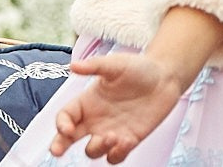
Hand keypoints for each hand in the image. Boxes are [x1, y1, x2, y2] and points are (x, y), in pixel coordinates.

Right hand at [49, 52, 185, 161]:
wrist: (165, 77)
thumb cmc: (138, 68)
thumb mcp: (115, 64)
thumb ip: (94, 66)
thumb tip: (72, 65)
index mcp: (87, 102)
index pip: (65, 116)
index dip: (61, 124)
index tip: (66, 128)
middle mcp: (95, 120)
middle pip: (69, 139)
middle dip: (59, 146)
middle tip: (57, 151)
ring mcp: (110, 132)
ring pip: (93, 151)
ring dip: (98, 148)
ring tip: (112, 136)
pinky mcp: (128, 141)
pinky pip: (115, 156)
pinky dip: (117, 154)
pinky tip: (126, 140)